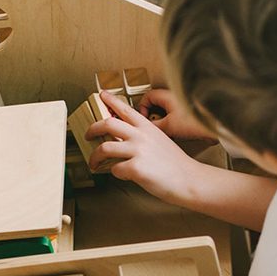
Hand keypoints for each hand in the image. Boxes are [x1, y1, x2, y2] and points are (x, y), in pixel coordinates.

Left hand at [85, 91, 203, 203]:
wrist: (189, 180)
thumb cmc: (176, 164)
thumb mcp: (161, 140)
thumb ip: (144, 137)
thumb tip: (125, 141)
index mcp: (147, 127)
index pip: (125, 109)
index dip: (111, 100)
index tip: (102, 95)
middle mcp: (140, 136)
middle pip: (107, 123)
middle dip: (92, 129)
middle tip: (87, 135)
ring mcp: (137, 151)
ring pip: (104, 148)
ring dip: (95, 157)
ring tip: (94, 163)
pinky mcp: (135, 168)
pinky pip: (115, 169)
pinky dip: (117, 174)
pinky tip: (126, 175)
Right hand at [138, 89, 218, 143]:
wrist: (214, 128)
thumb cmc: (196, 121)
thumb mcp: (168, 126)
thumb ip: (153, 126)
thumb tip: (145, 128)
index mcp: (167, 96)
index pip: (147, 96)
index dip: (142, 107)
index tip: (144, 118)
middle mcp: (174, 99)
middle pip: (155, 106)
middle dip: (153, 117)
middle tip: (154, 125)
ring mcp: (181, 108)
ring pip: (164, 114)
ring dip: (162, 123)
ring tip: (165, 132)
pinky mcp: (187, 117)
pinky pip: (173, 120)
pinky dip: (171, 127)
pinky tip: (174, 135)